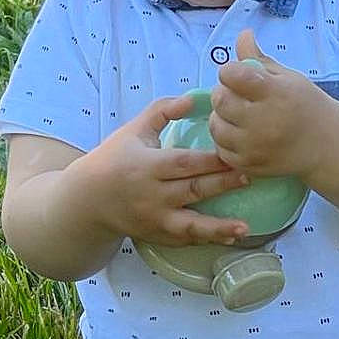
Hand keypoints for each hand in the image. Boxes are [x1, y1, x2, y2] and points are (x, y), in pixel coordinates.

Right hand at [72, 96, 250, 245]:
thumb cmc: (114, 159)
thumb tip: (193, 98)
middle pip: (192, 190)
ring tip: (245, 227)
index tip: (235, 153)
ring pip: (190, 225)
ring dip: (218, 227)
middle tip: (250, 177)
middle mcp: (152, 195)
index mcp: (147, 166)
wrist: (88, 200)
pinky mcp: (157, 236)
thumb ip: (162, 111)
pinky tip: (230, 238)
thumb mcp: (133, 130)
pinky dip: (207, 240)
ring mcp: (154, 219)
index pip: (183, 162)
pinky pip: (185, 240)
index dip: (210, 160)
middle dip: (222, 185)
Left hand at [208, 30, 327, 177]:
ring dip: (221, 117)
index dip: (230, 71)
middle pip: (221, 100)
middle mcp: (266, 121)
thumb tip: (242, 34)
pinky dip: (226, 140)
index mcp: (276, 93)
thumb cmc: (305, 104)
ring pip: (216, 126)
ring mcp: (257, 146)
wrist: (327, 144)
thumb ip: (259, 58)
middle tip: (236, 95)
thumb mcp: (288, 77)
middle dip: (223, 93)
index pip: (233, 74)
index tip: (238, 75)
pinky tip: (240, 134)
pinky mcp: (251, 165)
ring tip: (237, 115)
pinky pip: (221, 150)